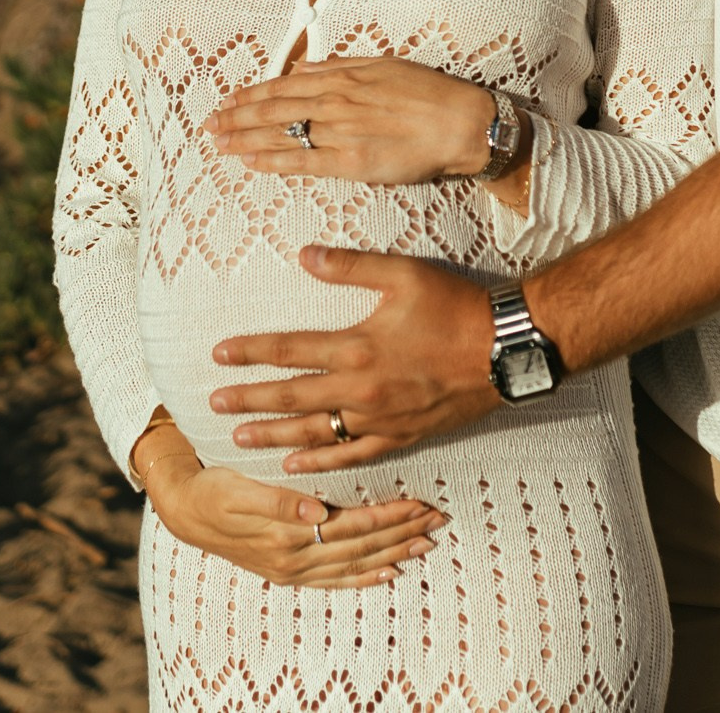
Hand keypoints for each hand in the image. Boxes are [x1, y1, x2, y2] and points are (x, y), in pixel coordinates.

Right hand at [145, 456, 446, 588]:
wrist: (184, 511)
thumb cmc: (214, 490)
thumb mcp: (238, 489)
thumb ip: (277, 501)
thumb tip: (315, 510)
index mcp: (288, 534)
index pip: (352, 525)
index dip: (389, 516)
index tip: (420, 503)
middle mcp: (295, 557)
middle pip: (361, 547)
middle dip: (402, 533)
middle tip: (437, 519)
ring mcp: (293, 569)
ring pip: (354, 564)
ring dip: (392, 553)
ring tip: (425, 543)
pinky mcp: (289, 572)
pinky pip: (335, 579)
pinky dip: (364, 577)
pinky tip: (388, 572)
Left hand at [204, 57, 492, 184]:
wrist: (461, 123)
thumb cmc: (428, 93)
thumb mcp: (382, 65)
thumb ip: (339, 65)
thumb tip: (304, 67)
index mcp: (342, 77)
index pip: (284, 86)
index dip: (251, 94)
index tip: (228, 101)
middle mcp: (334, 101)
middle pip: (273, 109)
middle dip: (236, 116)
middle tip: (209, 124)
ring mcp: (339, 132)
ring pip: (280, 134)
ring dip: (244, 138)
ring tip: (218, 143)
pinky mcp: (349, 161)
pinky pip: (301, 162)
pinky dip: (272, 161)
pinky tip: (250, 162)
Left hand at [211, 247, 501, 473]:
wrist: (506, 349)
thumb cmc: (456, 306)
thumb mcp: (403, 273)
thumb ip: (350, 266)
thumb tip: (304, 256)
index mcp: (359, 347)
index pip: (290, 351)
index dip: (250, 353)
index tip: (218, 355)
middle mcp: (363, 390)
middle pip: (292, 398)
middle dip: (249, 400)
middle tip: (213, 404)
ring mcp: (381, 419)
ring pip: (316, 433)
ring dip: (274, 435)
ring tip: (240, 438)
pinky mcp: (401, 436)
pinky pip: (352, 455)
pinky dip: (321, 461)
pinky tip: (295, 463)